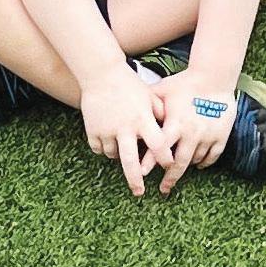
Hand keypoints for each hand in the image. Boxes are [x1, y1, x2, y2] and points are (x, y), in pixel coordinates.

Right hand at [80, 71, 173, 197]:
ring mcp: (107, 130)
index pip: (158, 145)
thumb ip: (161, 115)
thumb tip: (173, 132)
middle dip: (135, 180)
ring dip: (118, 155)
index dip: (165, 158)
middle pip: (131, 161)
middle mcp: (125, 127)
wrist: (101, 73)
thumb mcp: (150, 97)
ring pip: (113, 155)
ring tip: (122, 147)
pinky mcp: (93, 130)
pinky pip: (99, 148)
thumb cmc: (130, 84)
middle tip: (139, 193)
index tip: (169, 166)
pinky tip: (108, 139)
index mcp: (143, 119)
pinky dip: (104, 147)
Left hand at [148, 69, 239, 191]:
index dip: (150, 162)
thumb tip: (128, 111)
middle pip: (180, 163)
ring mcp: (208, 136)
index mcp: (175, 123)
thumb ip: (148, 104)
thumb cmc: (185, 82)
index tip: (142, 174)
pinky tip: (198, 165)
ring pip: (196, 160)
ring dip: (186, 167)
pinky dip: (204, 163)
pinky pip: (212, 156)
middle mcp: (192, 133)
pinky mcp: (221, 136)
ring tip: (178, 172)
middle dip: (171, 178)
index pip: (160, 148)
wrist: (215, 77)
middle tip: (164, 189)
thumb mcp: (163, 90)